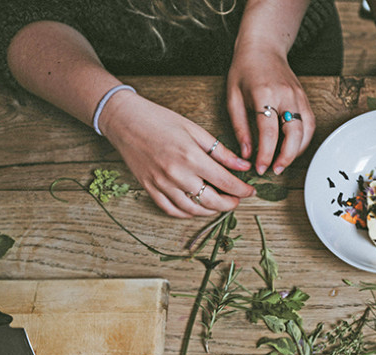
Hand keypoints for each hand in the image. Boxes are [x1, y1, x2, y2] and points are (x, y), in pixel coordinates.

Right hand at [102, 92, 254, 218]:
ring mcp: (161, 184)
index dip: (242, 191)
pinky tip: (197, 207)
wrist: (124, 119)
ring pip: (193, 210)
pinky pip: (172, 210)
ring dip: (211, 211)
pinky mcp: (149, 189)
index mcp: (191, 157)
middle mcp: (177, 174)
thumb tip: (244, 167)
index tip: (251, 191)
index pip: (226, 183)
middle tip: (237, 200)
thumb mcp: (195, 130)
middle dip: (230, 204)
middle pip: (212, 201)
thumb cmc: (160, 120)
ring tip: (219, 204)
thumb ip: (221, 152)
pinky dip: (188, 213)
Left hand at [226, 42, 315, 175]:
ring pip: (306, 131)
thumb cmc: (244, 70)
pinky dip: (303, 141)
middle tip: (275, 170)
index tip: (260, 168)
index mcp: (264, 94)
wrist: (263, 47)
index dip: (266, 154)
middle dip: (286, 157)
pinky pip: (310, 125)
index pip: (269, 132)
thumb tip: (246, 153)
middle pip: (294, 133)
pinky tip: (292, 149)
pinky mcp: (305, 99)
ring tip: (283, 163)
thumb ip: (240, 126)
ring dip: (297, 151)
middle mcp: (285, 96)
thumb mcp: (232, 97)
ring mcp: (298, 97)